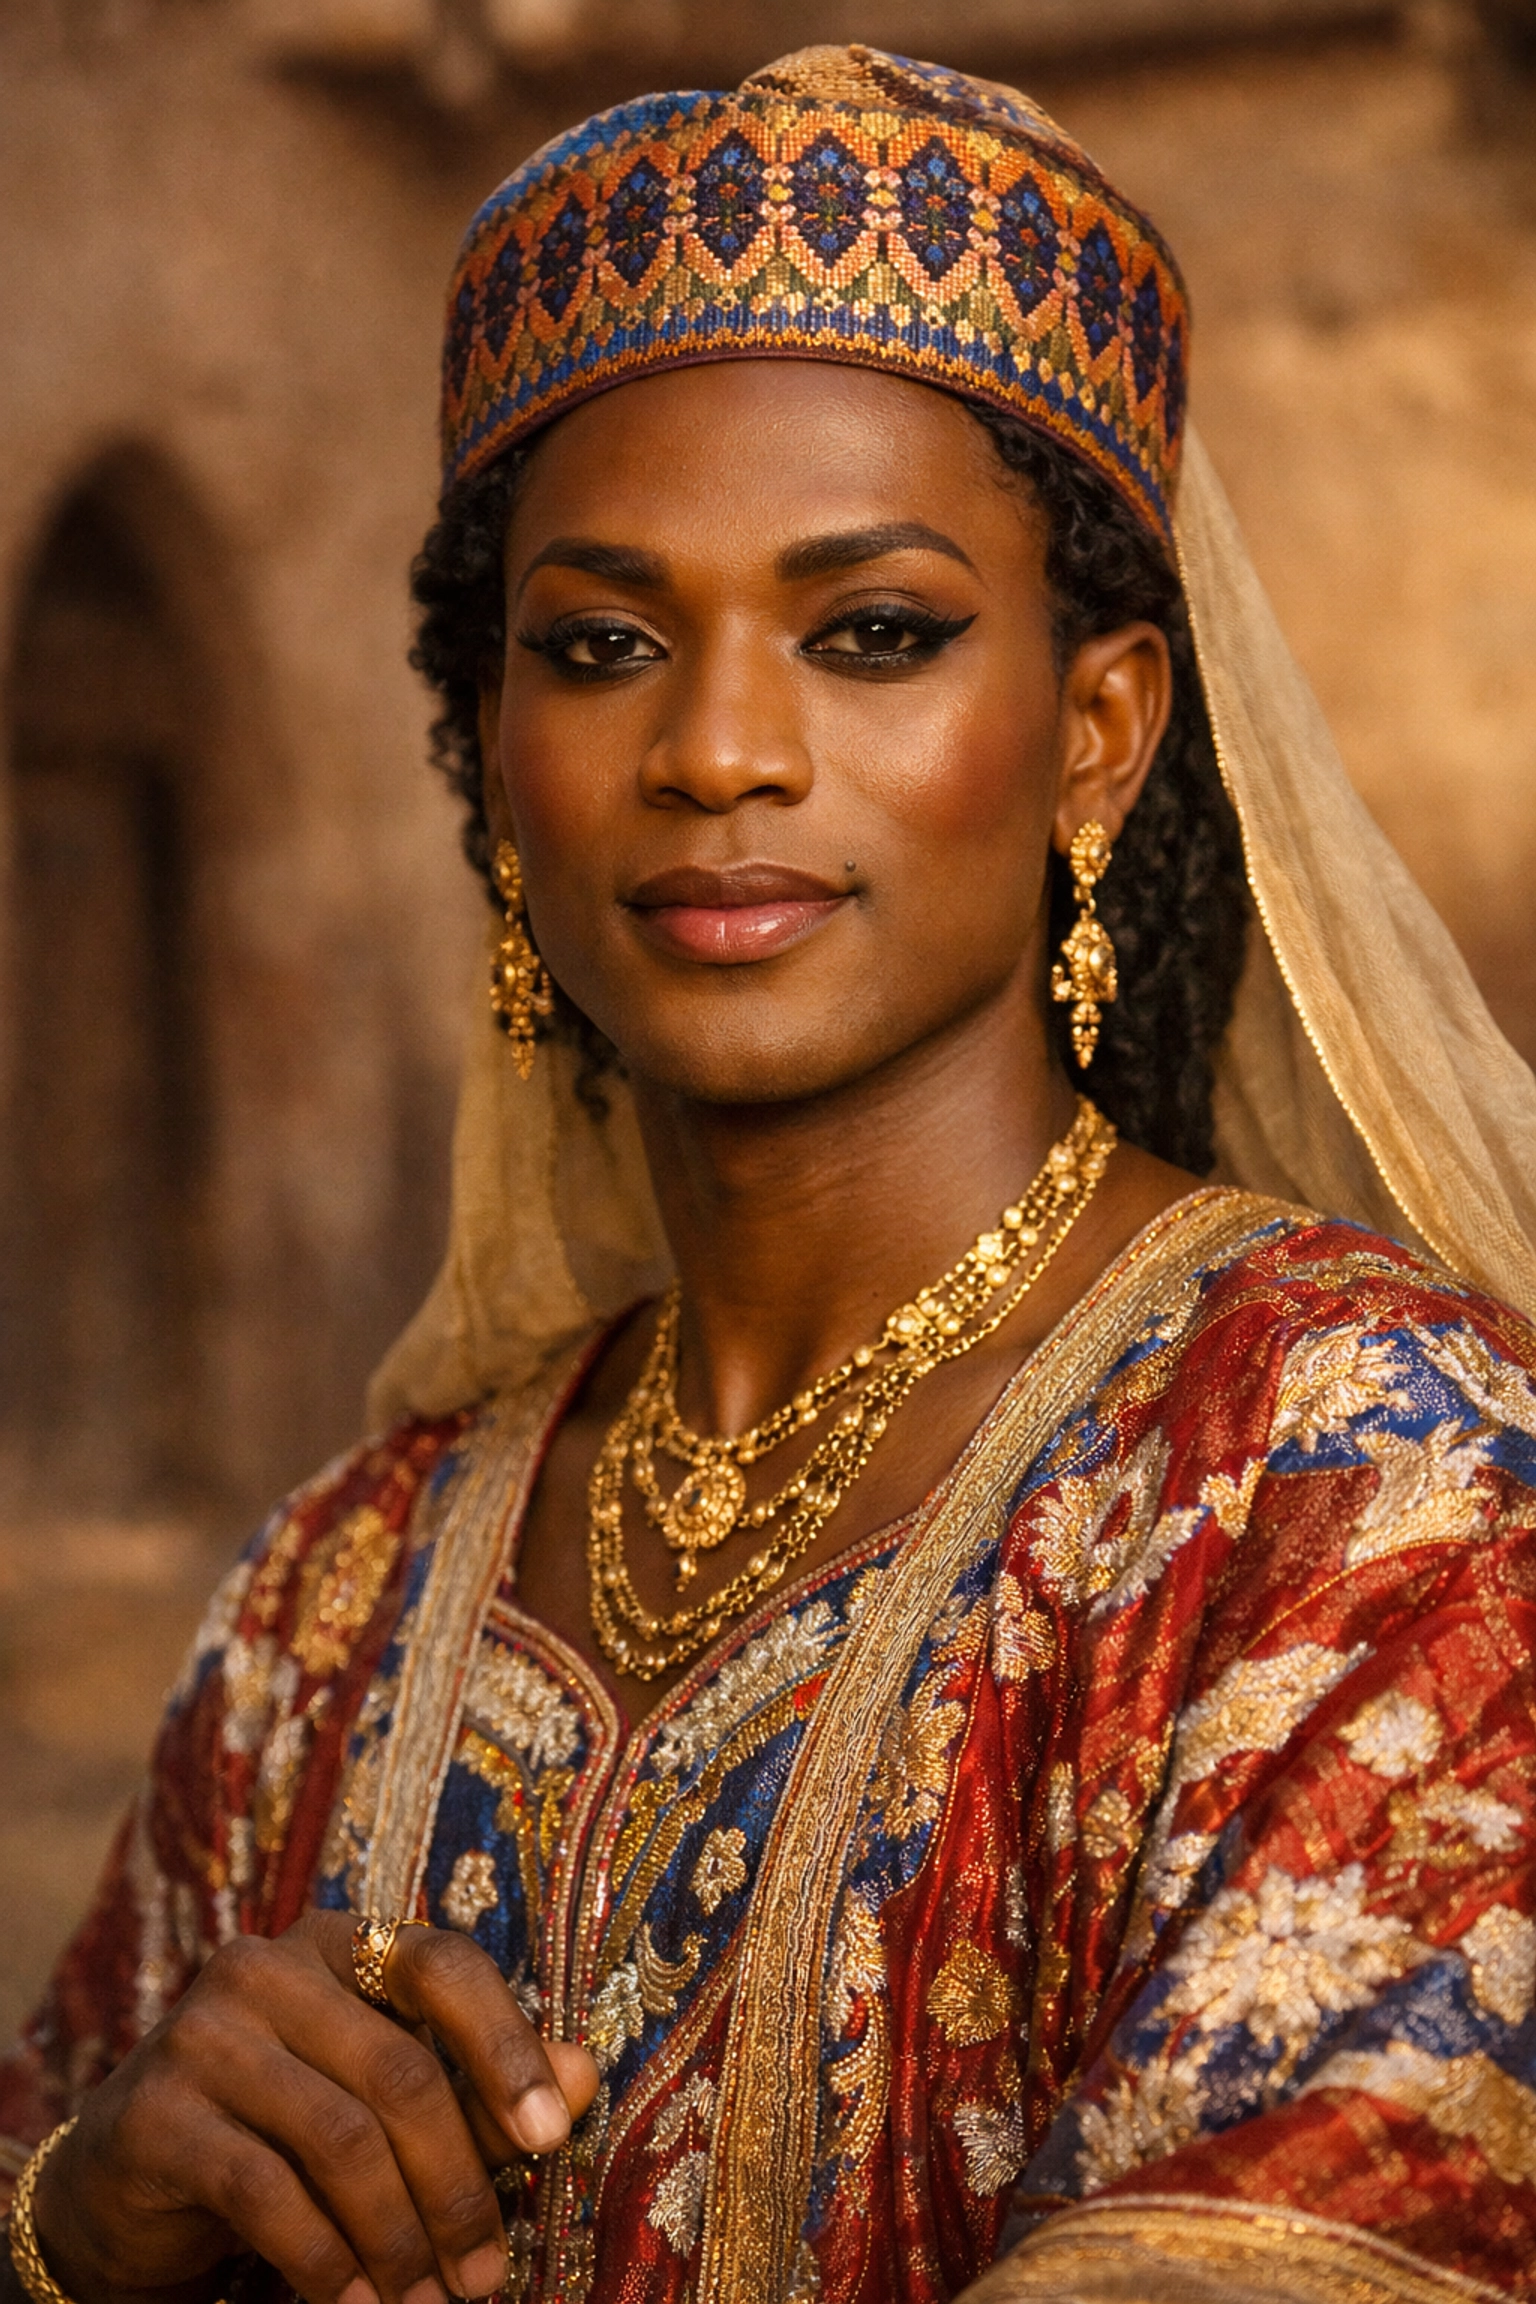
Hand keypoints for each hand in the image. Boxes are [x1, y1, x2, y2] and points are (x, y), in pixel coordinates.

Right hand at [31, 1913, 599, 2303]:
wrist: (123, 2187)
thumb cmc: (282, 2131)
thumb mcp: (383, 2099)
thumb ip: (479, 2087)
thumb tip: (585, 2074)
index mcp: (339, 1942)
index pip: (444, 1966)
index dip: (506, 2046)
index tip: (555, 2135)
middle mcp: (267, 1967)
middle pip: (399, 2070)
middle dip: (457, 2184)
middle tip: (486, 2273)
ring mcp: (203, 2035)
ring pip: (340, 2139)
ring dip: (399, 2238)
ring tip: (432, 2300)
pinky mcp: (157, 2116)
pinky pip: (267, 2194)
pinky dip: (325, 2260)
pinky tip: (356, 2302)